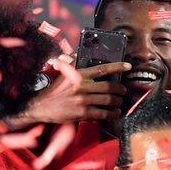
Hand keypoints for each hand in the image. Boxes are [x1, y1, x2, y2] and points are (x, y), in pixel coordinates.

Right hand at [14, 60, 129, 127]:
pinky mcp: (83, 113)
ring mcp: (83, 100)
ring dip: (118, 102)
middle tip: (123, 91)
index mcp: (78, 75)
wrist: (42, 107)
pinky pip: (104, 113)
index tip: (128, 66)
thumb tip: (76, 55)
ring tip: (119, 103)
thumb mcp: (62, 75)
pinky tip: (115, 113)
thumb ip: (71, 65)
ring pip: (108, 101)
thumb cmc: (54, 91)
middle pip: (109, 87)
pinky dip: (112, 114)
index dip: (116, 67)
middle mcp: (82, 86)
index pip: (101, 69)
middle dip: (120, 89)